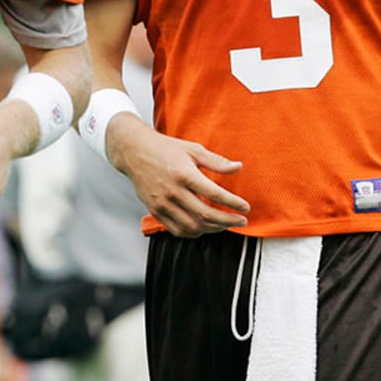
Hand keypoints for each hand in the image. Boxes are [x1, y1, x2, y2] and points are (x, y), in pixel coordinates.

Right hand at [108, 116, 249, 236]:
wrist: (134, 152)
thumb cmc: (165, 148)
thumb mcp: (193, 149)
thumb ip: (216, 162)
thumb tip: (238, 168)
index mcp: (184, 174)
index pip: (214, 194)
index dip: (233, 203)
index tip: (245, 207)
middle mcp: (173, 192)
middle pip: (205, 215)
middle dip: (228, 221)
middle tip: (241, 221)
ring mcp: (162, 204)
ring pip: (192, 227)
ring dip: (212, 229)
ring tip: (225, 224)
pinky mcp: (155, 211)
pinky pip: (177, 230)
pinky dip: (194, 232)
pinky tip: (204, 227)